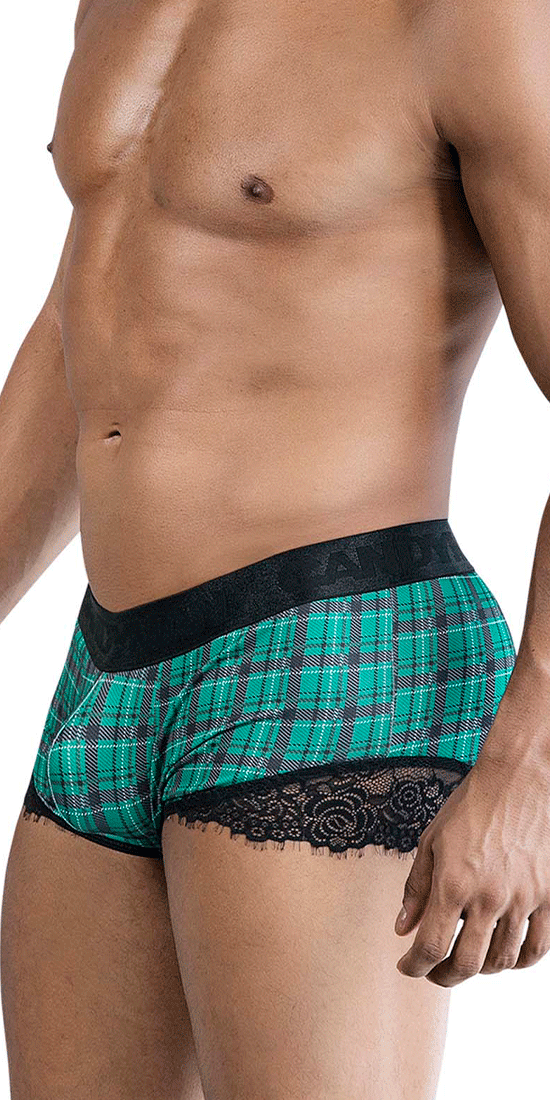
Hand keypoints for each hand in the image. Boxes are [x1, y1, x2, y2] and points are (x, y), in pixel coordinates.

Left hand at [393, 752, 549, 985]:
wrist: (518, 780)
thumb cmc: (472, 806)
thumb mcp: (432, 841)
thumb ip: (417, 888)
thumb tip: (403, 928)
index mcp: (454, 884)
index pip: (431, 947)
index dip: (414, 966)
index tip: (407, 966)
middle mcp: (489, 898)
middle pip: (466, 964)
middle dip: (443, 976)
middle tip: (433, 972)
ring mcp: (522, 899)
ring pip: (502, 961)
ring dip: (480, 969)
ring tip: (466, 959)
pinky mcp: (547, 896)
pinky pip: (537, 946)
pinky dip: (519, 961)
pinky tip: (505, 955)